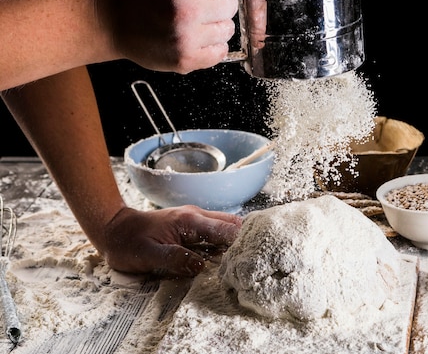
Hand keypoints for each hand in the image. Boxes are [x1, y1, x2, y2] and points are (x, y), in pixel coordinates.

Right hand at [97, 0, 253, 73]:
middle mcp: (187, 10)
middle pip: (232, 5)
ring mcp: (186, 38)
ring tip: (192, 19)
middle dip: (217, 1)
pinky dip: (211, 45)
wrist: (108, 17)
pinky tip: (193, 35)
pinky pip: (220, 53)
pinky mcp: (185, 60)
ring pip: (228, 30)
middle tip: (195, 0)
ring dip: (214, 24)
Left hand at [100, 205, 242, 276]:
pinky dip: (225, 243)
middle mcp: (197, 217)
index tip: (255, 257)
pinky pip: (215, 232)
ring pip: (226, 227)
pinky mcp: (191, 228)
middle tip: (258, 259)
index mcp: (190, 221)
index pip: (226, 230)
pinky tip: (229, 257)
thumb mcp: (148, 255)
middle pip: (232, 224)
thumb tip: (201, 266)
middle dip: (246, 240)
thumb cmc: (128, 243)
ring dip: (237, 242)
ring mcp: (195, 220)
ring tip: (248, 260)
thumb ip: (175, 259)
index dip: (243, 243)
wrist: (113, 229)